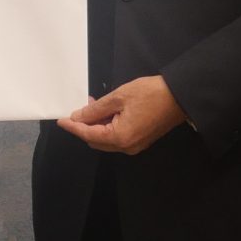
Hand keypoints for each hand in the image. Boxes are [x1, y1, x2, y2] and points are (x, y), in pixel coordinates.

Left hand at [56, 76, 186, 155]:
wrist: (180, 96)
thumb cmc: (151, 94)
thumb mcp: (118, 97)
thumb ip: (95, 109)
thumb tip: (78, 116)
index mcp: (120, 137)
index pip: (88, 135)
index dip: (73, 127)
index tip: (61, 120)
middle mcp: (126, 147)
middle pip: (96, 141)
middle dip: (85, 126)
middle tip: (81, 107)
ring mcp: (135, 146)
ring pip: (106, 140)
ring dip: (97, 126)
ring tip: (95, 106)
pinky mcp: (141, 141)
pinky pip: (117, 138)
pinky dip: (108, 127)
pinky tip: (107, 112)